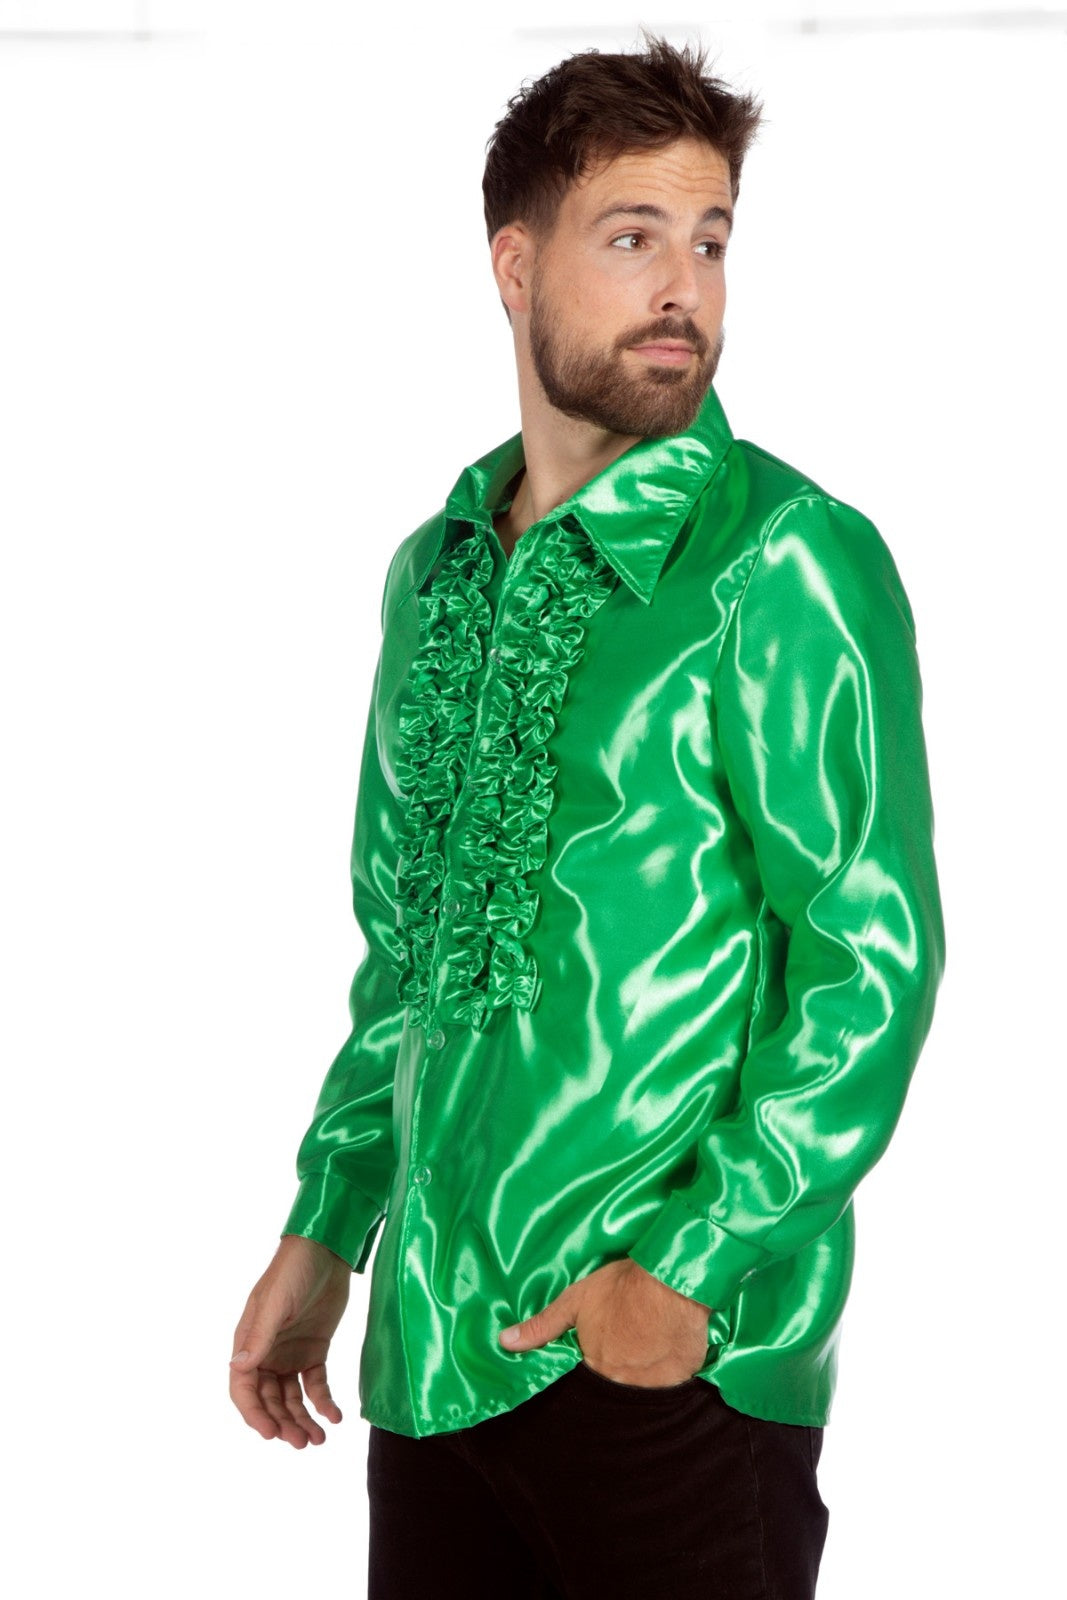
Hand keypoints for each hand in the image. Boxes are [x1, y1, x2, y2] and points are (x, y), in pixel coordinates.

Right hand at [229, 1234, 351, 1447]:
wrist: (327, 1250)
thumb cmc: (293, 1271)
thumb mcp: (276, 1303)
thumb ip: (260, 1337)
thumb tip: (237, 1367)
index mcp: (248, 1343)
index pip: (244, 1389)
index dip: (254, 1414)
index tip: (271, 1433)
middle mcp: (266, 1353)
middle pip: (269, 1399)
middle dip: (283, 1423)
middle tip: (302, 1443)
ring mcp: (290, 1353)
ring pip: (292, 1398)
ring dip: (302, 1419)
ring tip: (318, 1440)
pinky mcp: (314, 1350)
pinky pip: (315, 1384)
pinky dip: (323, 1402)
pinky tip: (334, 1417)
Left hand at [498, 1258, 711, 1386]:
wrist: (670, 1281)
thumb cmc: (621, 1287)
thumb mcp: (576, 1299)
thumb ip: (542, 1326)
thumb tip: (504, 1343)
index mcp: (595, 1365)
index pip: (590, 1373)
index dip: (598, 1357)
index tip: (606, 1343)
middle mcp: (621, 1382)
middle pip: (617, 1381)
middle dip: (621, 1365)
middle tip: (631, 1341)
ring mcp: (653, 1384)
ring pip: (644, 1384)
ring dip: (645, 1370)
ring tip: (650, 1343)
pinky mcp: (682, 1378)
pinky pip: (673, 1382)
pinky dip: (670, 1370)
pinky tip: (670, 1348)